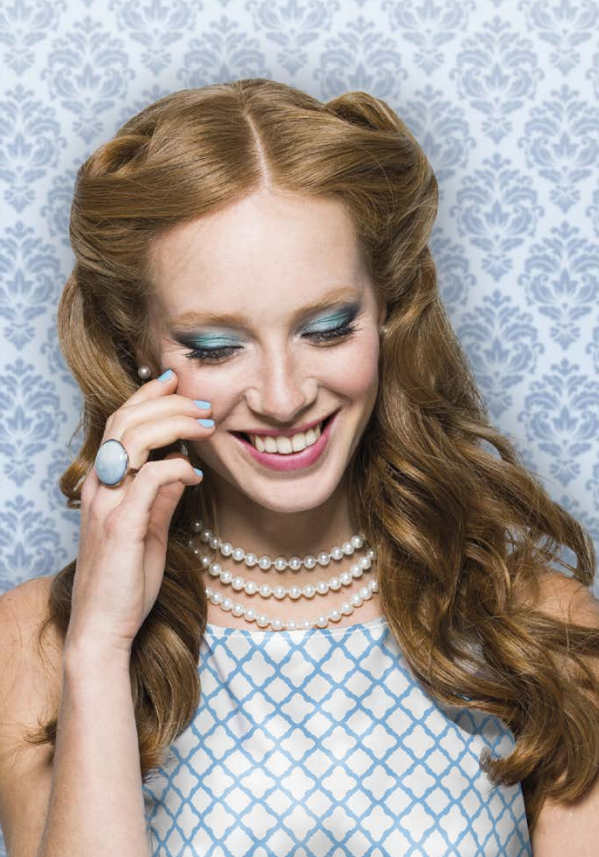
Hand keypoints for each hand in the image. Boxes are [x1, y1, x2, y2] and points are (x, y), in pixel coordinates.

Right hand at [65, 369, 214, 656]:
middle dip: (169, 403)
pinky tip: (195, 475)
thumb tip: (182, 468)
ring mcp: (107, 505)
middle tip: (204, 404)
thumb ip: (160, 496)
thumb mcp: (148, 530)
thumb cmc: (125, 581)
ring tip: (206, 426)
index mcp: (104, 484)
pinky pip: (148, 479)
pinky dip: (176, 468)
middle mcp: (99, 488)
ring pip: (133, 439)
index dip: (147, 397)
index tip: (178, 383)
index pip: (120, 423)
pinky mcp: (121, 526)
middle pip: (126, 421)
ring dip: (175, 425)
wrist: (104, 627)